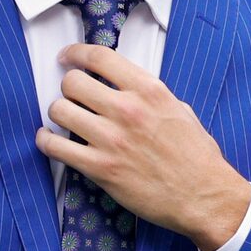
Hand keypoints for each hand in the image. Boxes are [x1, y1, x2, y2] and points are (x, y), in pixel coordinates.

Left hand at [34, 43, 250, 250]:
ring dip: (57, 113)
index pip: (100, 57)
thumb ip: (149, 96)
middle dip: (68, 87)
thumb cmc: (196, 156)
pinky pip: (55, 147)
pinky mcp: (100, 167)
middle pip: (73, 82)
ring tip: (64, 119)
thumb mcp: (179, 110)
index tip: (67, 58)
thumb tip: (125, 87)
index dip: (76, 54)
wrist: (204, 196)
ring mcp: (111, 139)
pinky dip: (46, 141)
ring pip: (59, 110)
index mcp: (150, 91)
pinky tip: (49, 139)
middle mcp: (128, 110)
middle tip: (71, 96)